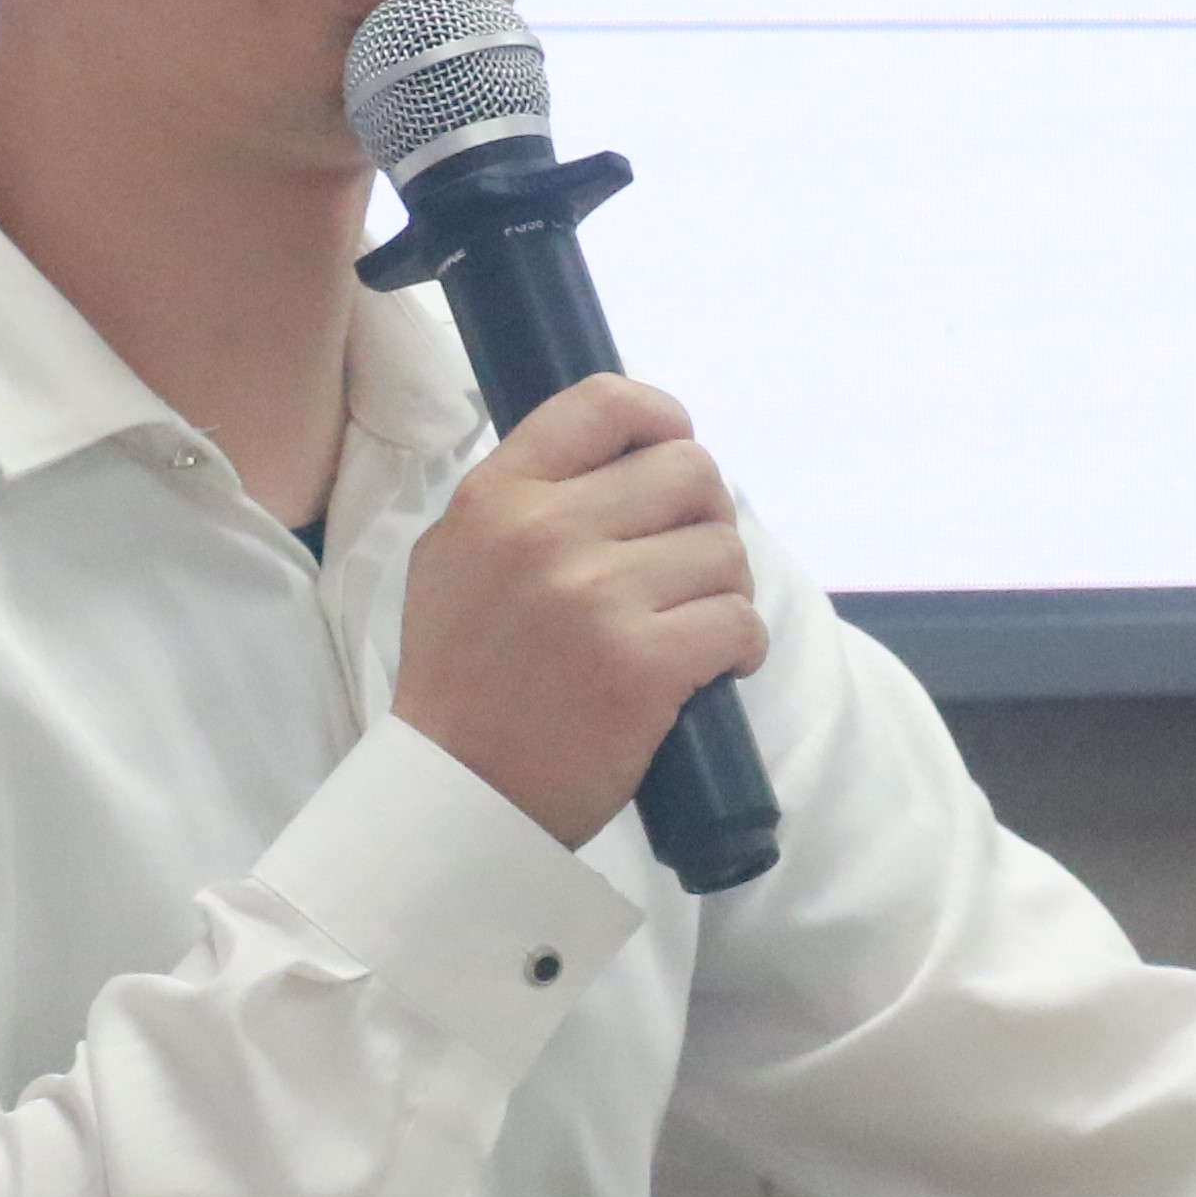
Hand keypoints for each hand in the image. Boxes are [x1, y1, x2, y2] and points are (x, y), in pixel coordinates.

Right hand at [393, 375, 767, 849]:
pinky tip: (713, 666)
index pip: (604, 403)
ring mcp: (598, 598)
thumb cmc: (462, 676)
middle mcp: (546, 532)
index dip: (661, 418)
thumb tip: (617, 457)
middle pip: (688, 470)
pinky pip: (738, 622)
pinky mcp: (644, 665)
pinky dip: (740, 646)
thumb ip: (521, 498)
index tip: (672, 451)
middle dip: (704, 515)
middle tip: (687, 563)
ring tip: (690, 624)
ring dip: (723, 589)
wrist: (458, 793)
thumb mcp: (455, 557)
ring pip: (723, 550)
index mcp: (497, 496)